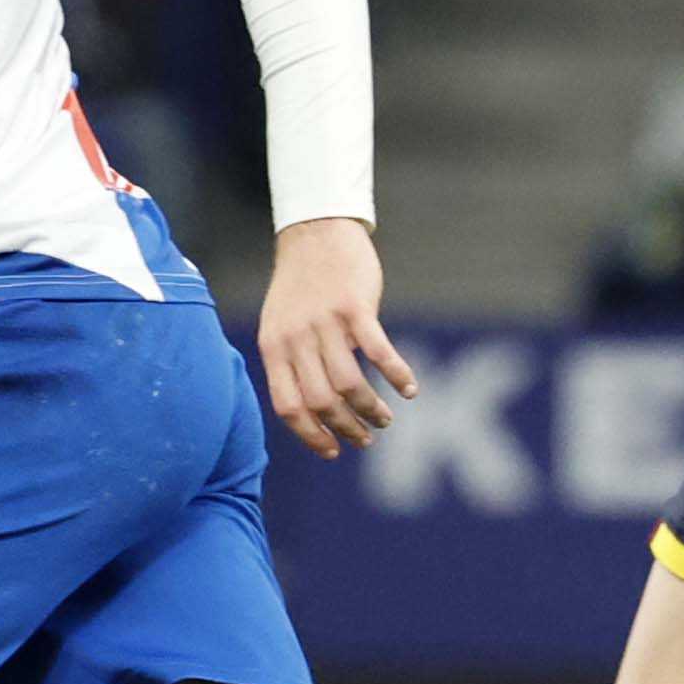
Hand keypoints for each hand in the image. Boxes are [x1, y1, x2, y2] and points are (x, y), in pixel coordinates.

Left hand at [258, 216, 417, 461]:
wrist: (315, 231)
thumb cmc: (300, 284)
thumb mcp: (280, 324)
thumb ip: (290, 362)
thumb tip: (311, 410)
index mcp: (274, 347)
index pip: (289, 406)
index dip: (311, 435)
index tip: (332, 451)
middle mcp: (296, 338)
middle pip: (321, 401)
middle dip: (346, 428)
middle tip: (366, 438)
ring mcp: (325, 322)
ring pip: (350, 383)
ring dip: (372, 409)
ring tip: (385, 419)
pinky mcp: (355, 307)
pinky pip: (378, 352)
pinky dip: (397, 375)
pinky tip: (409, 388)